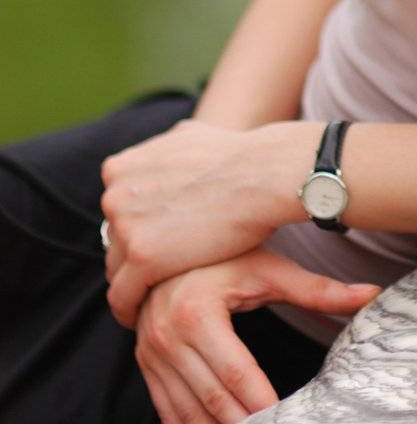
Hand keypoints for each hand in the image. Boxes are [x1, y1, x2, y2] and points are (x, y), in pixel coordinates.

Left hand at [101, 118, 281, 327]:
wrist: (263, 174)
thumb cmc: (237, 156)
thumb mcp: (187, 136)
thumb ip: (162, 152)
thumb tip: (160, 154)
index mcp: (121, 168)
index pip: (116, 212)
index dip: (136, 230)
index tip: (154, 245)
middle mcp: (115, 193)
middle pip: (114, 241)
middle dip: (135, 257)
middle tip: (159, 276)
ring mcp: (126, 225)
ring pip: (117, 270)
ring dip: (134, 286)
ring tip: (156, 300)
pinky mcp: (141, 257)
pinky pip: (122, 297)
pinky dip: (131, 311)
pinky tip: (148, 319)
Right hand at [134, 245, 380, 422]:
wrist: (170, 243)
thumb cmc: (225, 255)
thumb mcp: (269, 269)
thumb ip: (318, 290)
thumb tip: (371, 294)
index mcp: (198, 312)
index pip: (237, 374)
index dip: (263, 403)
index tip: (287, 416)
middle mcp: (168, 335)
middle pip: (213, 399)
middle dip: (244, 423)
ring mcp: (150, 352)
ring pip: (187, 412)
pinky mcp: (144, 363)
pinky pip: (167, 409)